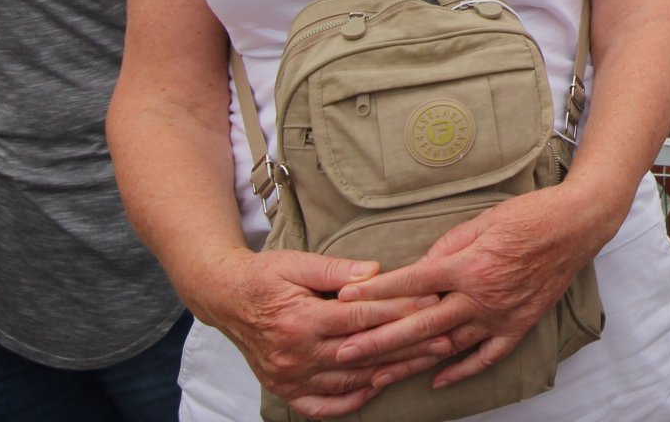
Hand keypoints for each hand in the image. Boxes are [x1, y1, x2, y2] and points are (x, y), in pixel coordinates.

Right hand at [201, 249, 453, 417]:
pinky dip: (350, 402)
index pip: (360, 317)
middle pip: (363, 352)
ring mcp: (289, 377)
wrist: (225, 298)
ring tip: (424, 361)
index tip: (430, 300)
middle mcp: (296, 354)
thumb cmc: (265, 276)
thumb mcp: (297, 263)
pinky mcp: (284, 389)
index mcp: (300, 319)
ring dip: (389, 372)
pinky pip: (322, 406)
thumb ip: (337, 270)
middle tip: (444, 336)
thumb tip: (376, 272)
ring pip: (350, 381)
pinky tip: (375, 390)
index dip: (398, 309)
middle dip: (407, 344)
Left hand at [333, 183, 609, 389]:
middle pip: (421, 325)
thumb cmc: (530, 215)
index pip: (412, 283)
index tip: (344, 299)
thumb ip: (447, 246)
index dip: (375, 291)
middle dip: (378, 340)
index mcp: (469, 265)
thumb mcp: (482, 220)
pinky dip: (462, 371)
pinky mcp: (519, 324)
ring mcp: (501, 315)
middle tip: (344, 353)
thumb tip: (419, 269)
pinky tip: (438, 381)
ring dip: (410, 363)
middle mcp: (482, 295)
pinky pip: (487, 356)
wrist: (577, 225)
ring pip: (448, 347)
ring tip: (377, 377)